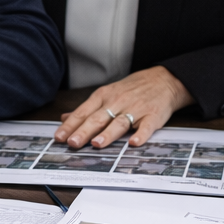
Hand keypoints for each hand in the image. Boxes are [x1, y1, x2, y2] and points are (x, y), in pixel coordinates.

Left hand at [55, 65, 193, 149]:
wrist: (163, 80)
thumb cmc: (132, 89)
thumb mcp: (107, 93)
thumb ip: (87, 108)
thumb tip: (65, 118)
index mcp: (104, 96)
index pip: (83, 112)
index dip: (70, 125)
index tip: (59, 137)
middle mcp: (117, 102)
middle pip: (98, 118)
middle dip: (84, 131)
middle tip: (72, 143)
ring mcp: (136, 109)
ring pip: (119, 123)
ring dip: (108, 134)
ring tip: (96, 144)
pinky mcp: (153, 116)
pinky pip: (146, 127)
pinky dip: (140, 134)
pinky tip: (134, 143)